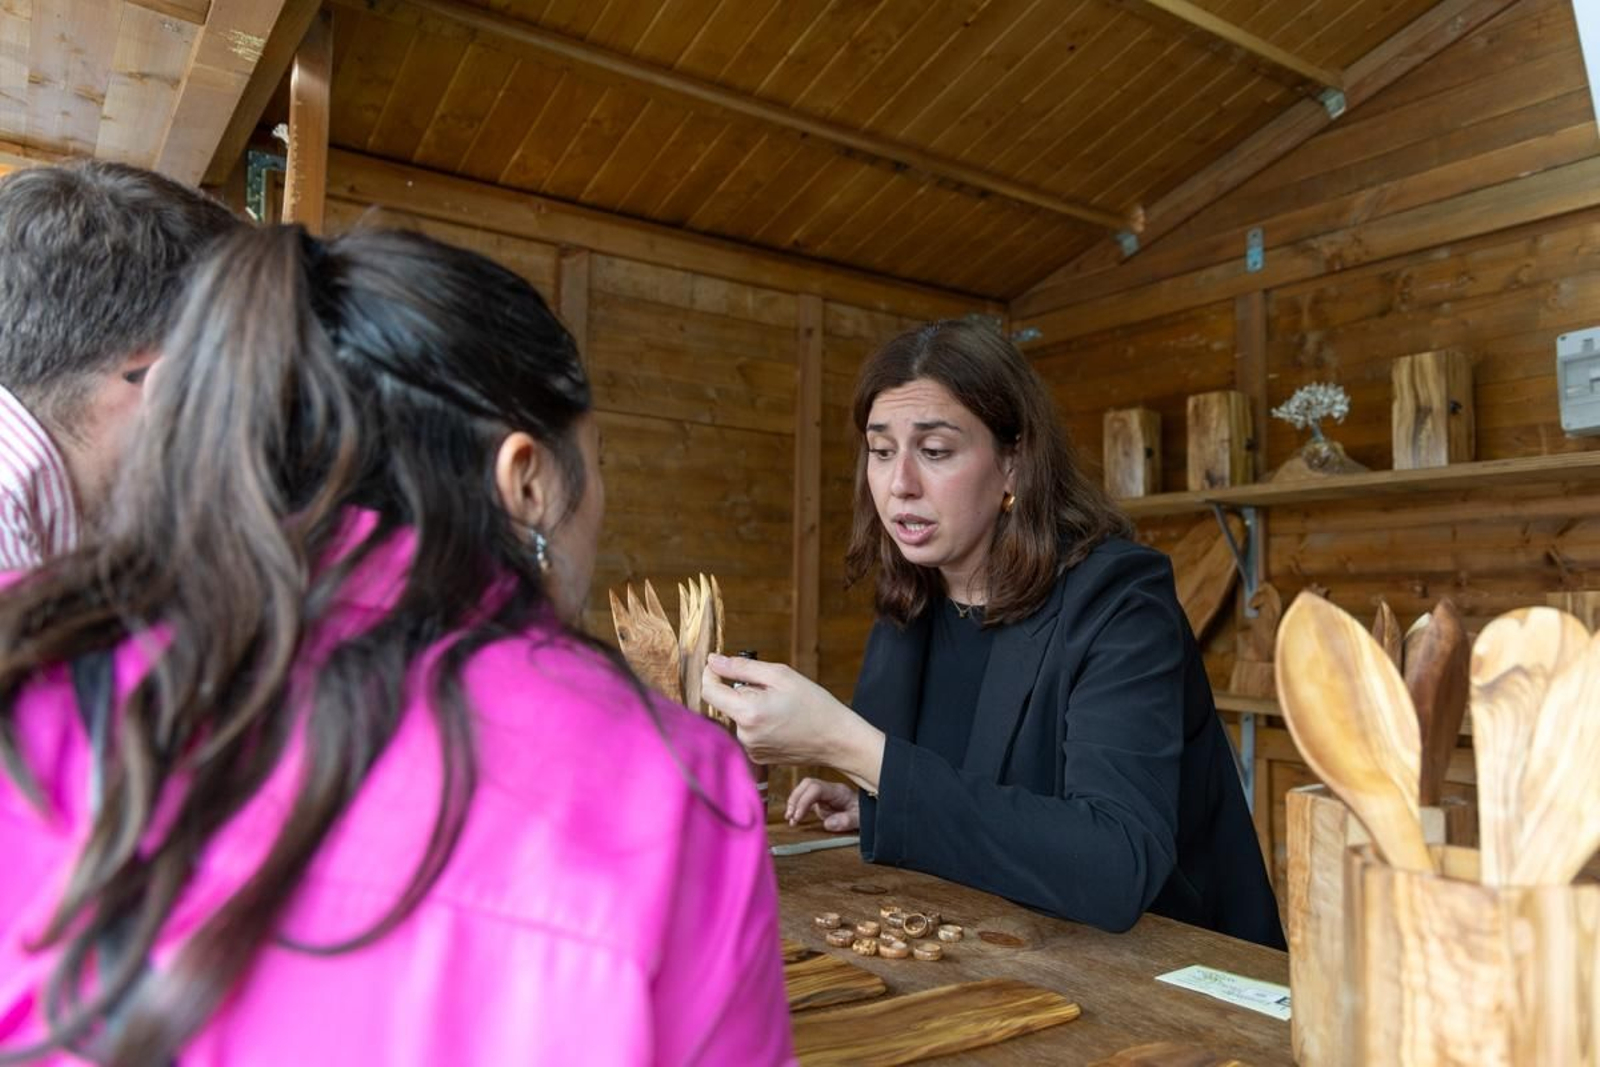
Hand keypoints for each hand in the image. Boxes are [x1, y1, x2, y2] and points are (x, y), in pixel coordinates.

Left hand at [701, 653, 885, 792]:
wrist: (836, 740)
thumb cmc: (813, 704)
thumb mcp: (780, 676)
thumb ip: (742, 667)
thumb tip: (713, 661)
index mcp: (747, 713)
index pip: (709, 691)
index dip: (711, 674)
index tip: (719, 666)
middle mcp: (744, 735)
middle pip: (726, 704)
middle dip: (740, 691)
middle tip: (770, 689)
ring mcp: (750, 749)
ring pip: (738, 717)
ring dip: (750, 707)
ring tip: (780, 707)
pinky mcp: (757, 757)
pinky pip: (747, 732)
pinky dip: (757, 722)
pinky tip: (780, 721)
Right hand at [785, 777, 859, 831]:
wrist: (871, 810)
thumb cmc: (866, 813)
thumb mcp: (860, 819)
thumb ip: (846, 821)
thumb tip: (828, 824)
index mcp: (838, 791)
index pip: (815, 788)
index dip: (803, 801)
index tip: (797, 816)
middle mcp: (830, 790)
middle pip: (806, 785)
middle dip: (795, 799)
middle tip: (790, 817)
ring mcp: (825, 794)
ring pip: (804, 789)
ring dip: (794, 802)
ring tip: (790, 818)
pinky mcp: (823, 801)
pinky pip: (806, 798)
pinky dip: (798, 806)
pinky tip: (794, 816)